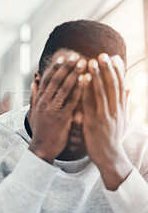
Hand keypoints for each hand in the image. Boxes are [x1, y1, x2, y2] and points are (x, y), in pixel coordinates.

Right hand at [29, 52, 85, 162]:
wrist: (42, 149)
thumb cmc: (40, 131)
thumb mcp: (34, 113)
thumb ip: (34, 96)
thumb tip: (34, 81)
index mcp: (38, 101)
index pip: (46, 80)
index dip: (54, 68)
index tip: (63, 58)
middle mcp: (44, 103)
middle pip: (55, 81)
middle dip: (66, 67)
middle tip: (76, 56)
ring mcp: (52, 111)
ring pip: (64, 88)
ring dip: (74, 74)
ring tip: (84, 63)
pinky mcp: (62, 119)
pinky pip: (72, 101)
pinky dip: (79, 90)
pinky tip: (87, 81)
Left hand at [82, 53, 132, 189]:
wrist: (110, 158)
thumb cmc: (112, 138)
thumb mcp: (121, 120)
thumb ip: (123, 104)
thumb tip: (129, 89)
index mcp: (121, 109)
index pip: (121, 86)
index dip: (118, 71)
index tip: (114, 58)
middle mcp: (115, 110)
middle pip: (113, 86)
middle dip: (108, 69)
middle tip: (103, 54)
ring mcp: (105, 116)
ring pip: (102, 92)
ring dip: (97, 75)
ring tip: (92, 61)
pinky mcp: (94, 122)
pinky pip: (90, 103)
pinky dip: (87, 90)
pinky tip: (83, 79)